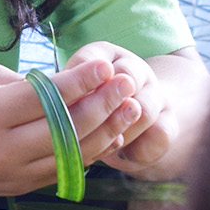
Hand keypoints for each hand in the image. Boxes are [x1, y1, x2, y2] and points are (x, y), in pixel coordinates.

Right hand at [0, 59, 140, 196]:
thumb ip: (21, 83)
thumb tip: (67, 87)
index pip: (45, 98)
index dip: (80, 82)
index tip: (106, 67)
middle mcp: (1, 150)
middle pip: (65, 129)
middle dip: (103, 105)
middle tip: (127, 84)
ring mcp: (11, 175)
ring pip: (71, 156)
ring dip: (106, 132)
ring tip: (131, 109)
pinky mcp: (17, 189)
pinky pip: (61, 171)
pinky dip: (88, 152)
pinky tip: (108, 133)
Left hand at [63, 42, 175, 173]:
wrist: (134, 113)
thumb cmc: (89, 104)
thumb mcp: (73, 93)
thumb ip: (63, 92)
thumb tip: (41, 99)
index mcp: (105, 56)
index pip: (93, 61)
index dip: (79, 84)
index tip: (67, 104)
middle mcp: (134, 70)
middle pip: (125, 79)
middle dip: (104, 106)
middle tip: (84, 127)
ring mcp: (156, 95)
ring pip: (143, 110)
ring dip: (120, 131)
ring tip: (101, 144)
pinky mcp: (168, 122)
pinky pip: (159, 134)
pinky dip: (139, 148)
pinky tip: (121, 153)